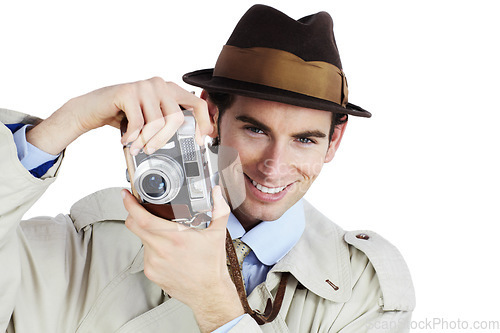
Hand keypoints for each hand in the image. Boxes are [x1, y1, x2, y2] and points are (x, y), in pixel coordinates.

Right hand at [26, 77, 212, 154]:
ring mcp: (144, 86)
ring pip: (158, 123)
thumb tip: (192, 138)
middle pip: (177, 118)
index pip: (197, 104)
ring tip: (137, 147)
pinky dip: (132, 137)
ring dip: (146, 141)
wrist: (92, 109)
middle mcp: (160, 84)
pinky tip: (126, 140)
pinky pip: (139, 123)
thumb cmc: (124, 115)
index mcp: (170, 89)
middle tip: (152, 150)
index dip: (203, 123)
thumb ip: (169, 122)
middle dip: (165, 140)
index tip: (201, 140)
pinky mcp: (128, 92)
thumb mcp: (151, 118)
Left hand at [122, 186, 243, 331]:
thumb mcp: (218, 234)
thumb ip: (218, 209)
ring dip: (147, 232)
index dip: (130, 205)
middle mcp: (161, 250)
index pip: (142, 218)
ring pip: (141, 239)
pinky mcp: (151, 272)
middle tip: (139, 207)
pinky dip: (152, 248)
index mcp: (175, 237)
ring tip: (165, 234)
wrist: (208, 293)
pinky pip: (146, 254)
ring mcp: (153, 262)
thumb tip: (217, 192)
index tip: (126, 195)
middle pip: (134, 226)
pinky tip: (166, 250)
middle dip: (133, 213)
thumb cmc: (211, 266)